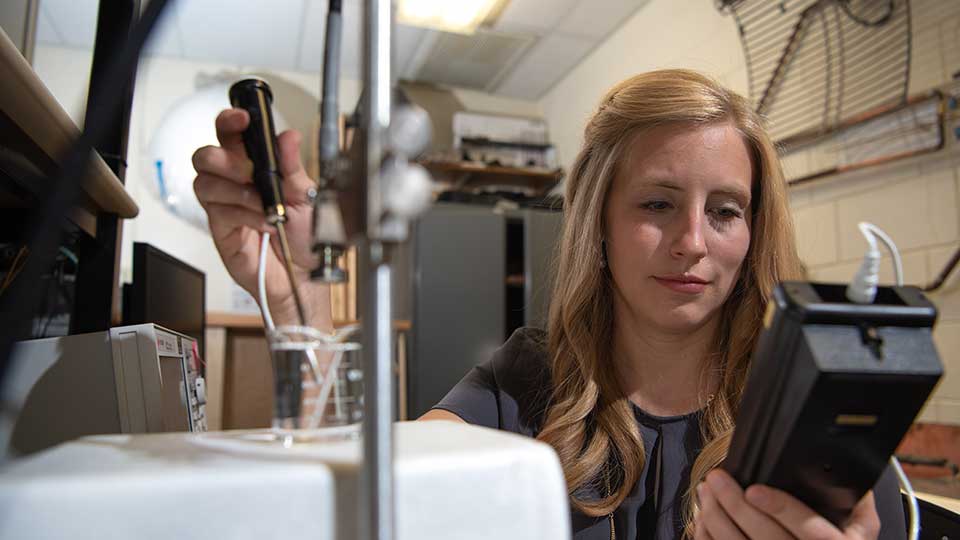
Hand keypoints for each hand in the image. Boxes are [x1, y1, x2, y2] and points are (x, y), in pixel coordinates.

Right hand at [193, 108, 331, 328]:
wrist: (303, 275)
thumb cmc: (304, 235)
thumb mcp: (307, 196)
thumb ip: (293, 167)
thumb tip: (288, 137)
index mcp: (256, 166)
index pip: (232, 135)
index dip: (229, 122)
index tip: (241, 118)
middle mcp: (235, 182)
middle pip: (206, 156)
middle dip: (226, 159)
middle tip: (249, 170)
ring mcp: (225, 205)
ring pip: (205, 183)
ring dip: (238, 191)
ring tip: (265, 204)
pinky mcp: (221, 229)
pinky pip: (219, 212)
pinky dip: (244, 214)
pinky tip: (264, 222)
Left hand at [694, 470, 879, 539]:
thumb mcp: (860, 524)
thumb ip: (855, 498)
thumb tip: (844, 466)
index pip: (811, 532)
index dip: (781, 509)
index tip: (754, 489)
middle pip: (767, 539)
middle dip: (735, 506)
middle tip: (717, 479)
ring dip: (716, 519)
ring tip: (707, 490)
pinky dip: (709, 537)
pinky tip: (705, 517)